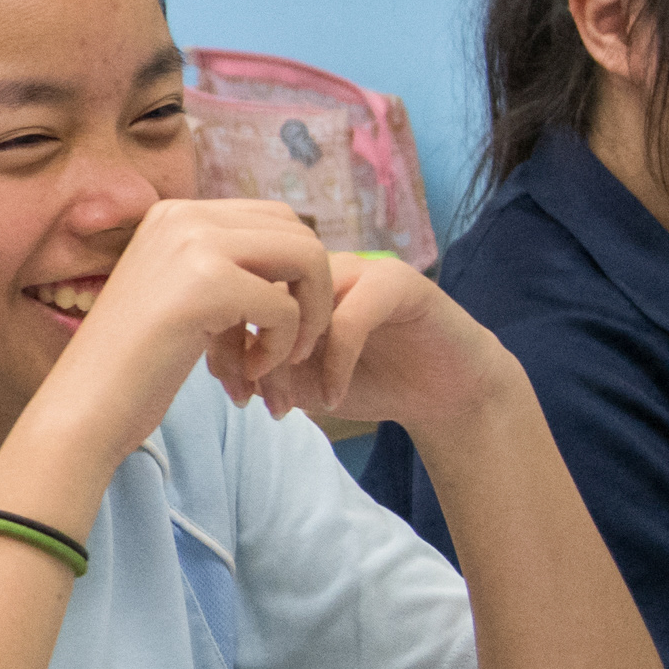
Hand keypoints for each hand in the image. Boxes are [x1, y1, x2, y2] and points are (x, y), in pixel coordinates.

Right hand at [13, 200, 342, 487]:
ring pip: (306, 260)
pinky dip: (281, 350)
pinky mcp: (207, 284)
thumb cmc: (131, 367)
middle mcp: (184, 216)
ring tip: (276, 361)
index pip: (274, 220)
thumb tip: (300, 258)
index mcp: (175, 214)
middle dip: (313, 292)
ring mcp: (194, 245)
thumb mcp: (179, 296)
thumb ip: (225, 268)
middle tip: (295, 345)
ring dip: (307, 318)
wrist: (83, 407)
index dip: (296, 273)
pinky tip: (246, 376)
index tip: (277, 326)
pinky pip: (286, 309)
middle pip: (298, 233)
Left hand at [252, 253, 521, 439]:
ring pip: (303, 304)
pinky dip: (334, 363)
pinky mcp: (398, 283)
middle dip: (250, 352)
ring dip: (287, 359)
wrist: (444, 393)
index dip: (225, 340)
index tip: (231, 391)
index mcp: (293, 279)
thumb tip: (227, 371)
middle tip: (254, 399)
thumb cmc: (367, 383)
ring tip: (287, 402)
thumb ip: (263, 372)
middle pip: (264, 293)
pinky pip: (350, 318)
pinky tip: (332, 397)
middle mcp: (323, 266)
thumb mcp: (300, 384)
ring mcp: (361, 268)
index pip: (239, 291)